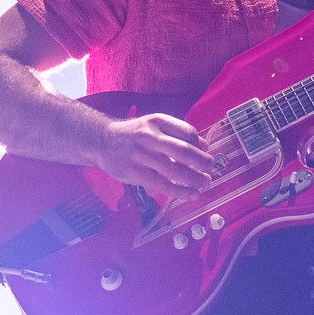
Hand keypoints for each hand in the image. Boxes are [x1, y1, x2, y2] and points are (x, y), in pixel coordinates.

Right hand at [92, 114, 214, 198]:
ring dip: (194, 179)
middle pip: (183, 151)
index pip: (187, 132)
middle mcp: (149, 137)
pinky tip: (191, 194)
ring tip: (204, 183)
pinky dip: (180, 191)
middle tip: (210, 168)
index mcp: (157, 121)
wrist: (103, 141)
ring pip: (175, 171)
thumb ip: (178, 133)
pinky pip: (163, 185)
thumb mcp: (154, 125)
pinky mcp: (135, 173)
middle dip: (202, 162)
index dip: (200, 144)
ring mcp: (141, 156)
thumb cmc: (135, 134)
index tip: (206, 152)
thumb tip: (204, 146)